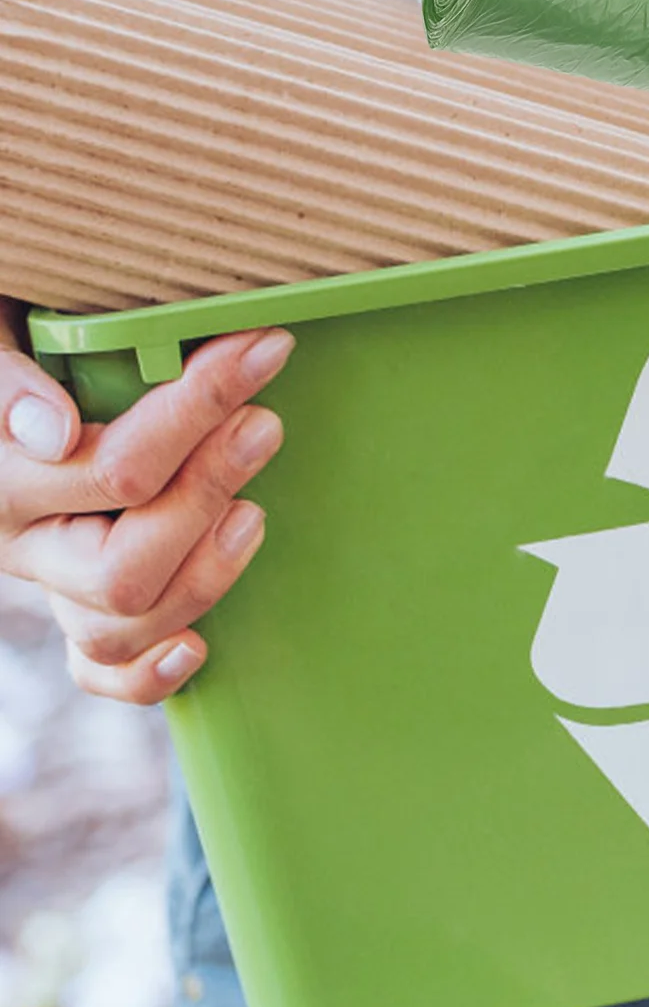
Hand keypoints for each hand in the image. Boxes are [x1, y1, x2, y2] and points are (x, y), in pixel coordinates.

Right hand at [0, 305, 291, 702]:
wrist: (29, 395)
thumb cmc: (37, 348)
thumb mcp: (7, 333)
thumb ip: (8, 378)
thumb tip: (51, 431)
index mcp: (5, 474)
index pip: (112, 467)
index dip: (198, 407)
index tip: (264, 351)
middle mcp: (25, 542)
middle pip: (122, 567)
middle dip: (208, 493)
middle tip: (264, 426)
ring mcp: (53, 585)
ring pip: (119, 628)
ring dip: (201, 576)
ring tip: (254, 514)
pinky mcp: (80, 613)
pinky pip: (101, 672)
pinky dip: (147, 673)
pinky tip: (197, 648)